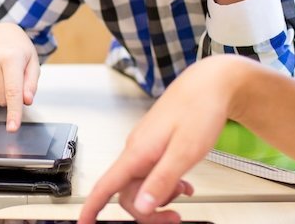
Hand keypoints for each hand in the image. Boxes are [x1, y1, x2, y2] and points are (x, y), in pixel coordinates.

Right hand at [0, 23, 39, 130]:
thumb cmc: (16, 49)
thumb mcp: (31, 62)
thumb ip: (31, 83)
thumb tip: (26, 101)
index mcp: (10, 58)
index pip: (13, 91)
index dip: (14, 112)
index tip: (12, 128)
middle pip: (2, 99)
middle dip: (9, 97)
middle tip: (10, 79)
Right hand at [79, 56, 251, 222]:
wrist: (210, 83)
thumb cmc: (199, 109)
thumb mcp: (185, 151)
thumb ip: (162, 180)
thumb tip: (142, 206)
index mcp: (138, 152)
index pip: (106, 185)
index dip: (92, 207)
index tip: (84, 223)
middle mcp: (136, 150)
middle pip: (127, 193)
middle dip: (148, 211)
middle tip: (174, 218)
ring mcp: (145, 148)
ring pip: (142, 185)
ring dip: (161, 196)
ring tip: (184, 192)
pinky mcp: (155, 146)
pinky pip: (152, 174)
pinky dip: (167, 184)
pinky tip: (183, 184)